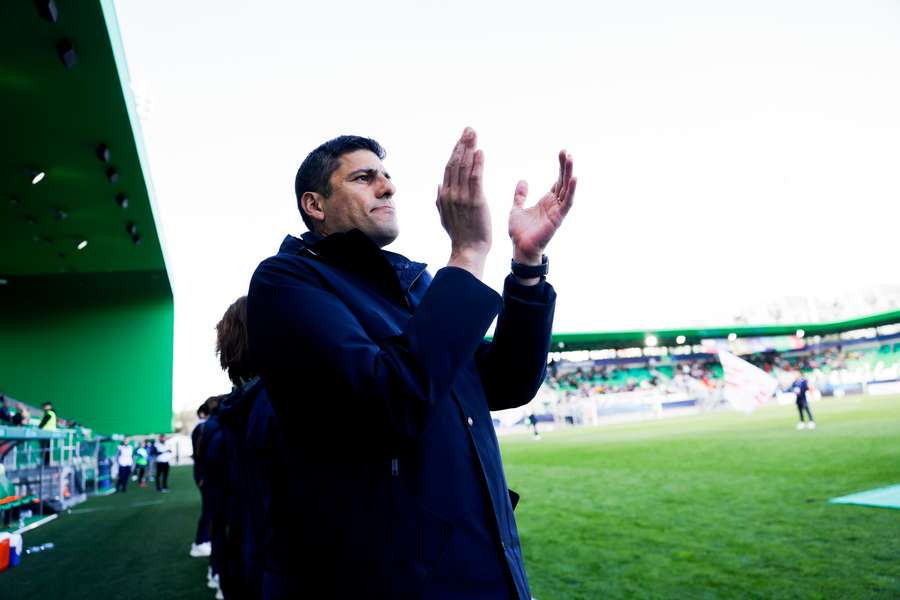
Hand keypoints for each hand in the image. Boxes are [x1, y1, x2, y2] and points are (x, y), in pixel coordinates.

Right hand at [437, 127, 491, 278]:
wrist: (468, 250)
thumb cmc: (460, 235)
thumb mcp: (445, 217)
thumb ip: (440, 200)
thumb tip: (439, 185)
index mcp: (444, 195)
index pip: (449, 168)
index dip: (456, 151)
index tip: (462, 138)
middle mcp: (450, 193)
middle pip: (456, 163)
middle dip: (462, 144)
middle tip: (469, 129)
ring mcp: (462, 197)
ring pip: (464, 168)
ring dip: (469, 149)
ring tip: (473, 134)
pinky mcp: (475, 202)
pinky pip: (475, 179)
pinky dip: (477, 164)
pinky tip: (479, 152)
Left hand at [508, 150, 575, 263]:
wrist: (520, 248)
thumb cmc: (520, 232)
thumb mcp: (517, 208)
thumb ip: (521, 195)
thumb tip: (523, 181)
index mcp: (546, 201)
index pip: (557, 181)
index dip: (560, 167)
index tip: (561, 153)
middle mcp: (554, 205)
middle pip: (563, 182)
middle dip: (565, 166)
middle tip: (566, 152)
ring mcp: (557, 211)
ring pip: (566, 189)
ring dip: (569, 174)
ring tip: (570, 159)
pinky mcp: (558, 218)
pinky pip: (567, 203)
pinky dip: (571, 191)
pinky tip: (573, 178)